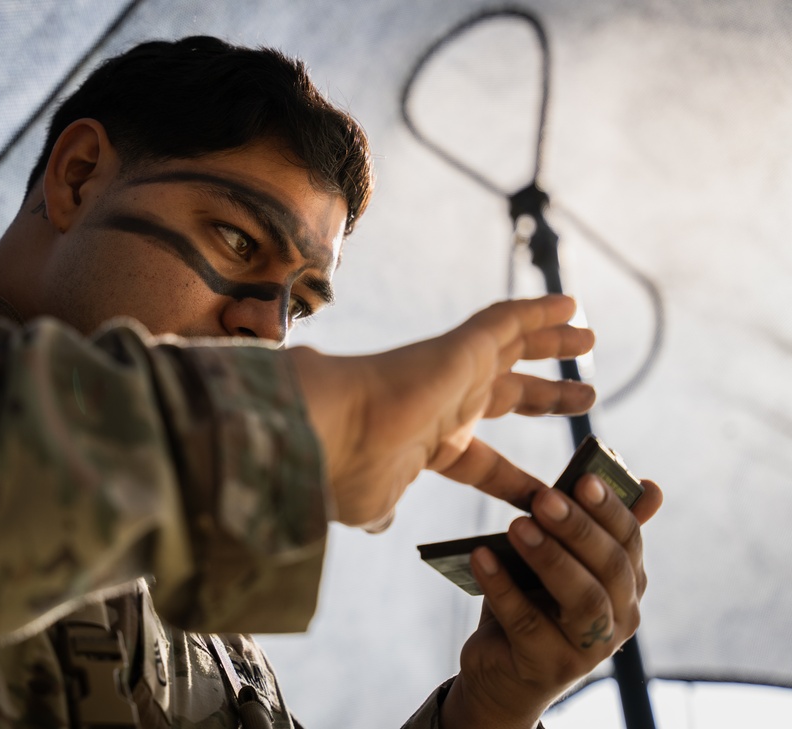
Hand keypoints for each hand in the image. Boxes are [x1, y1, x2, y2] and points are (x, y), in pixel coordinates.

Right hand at [287, 294, 594, 525]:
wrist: (329, 433)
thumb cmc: (348, 474)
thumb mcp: (374, 505)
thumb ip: (383, 510)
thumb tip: (380, 524)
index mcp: (432, 448)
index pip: (487, 464)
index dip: (518, 480)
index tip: (546, 493)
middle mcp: (448, 405)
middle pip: (512, 394)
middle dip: (549, 395)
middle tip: (586, 395)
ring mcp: (455, 373)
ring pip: (515, 347)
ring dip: (552, 341)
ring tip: (587, 335)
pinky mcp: (461, 346)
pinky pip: (507, 320)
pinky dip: (538, 310)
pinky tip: (571, 304)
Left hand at [439, 475, 664, 728]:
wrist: (502, 671)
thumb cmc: (534, 603)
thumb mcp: (561, 561)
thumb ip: (589, 525)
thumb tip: (646, 483)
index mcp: (628, 584)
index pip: (629, 540)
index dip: (609, 508)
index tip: (582, 478)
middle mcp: (620, 618)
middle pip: (610, 569)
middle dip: (577, 529)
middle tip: (544, 498)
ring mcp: (589, 649)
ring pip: (582, 601)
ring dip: (549, 559)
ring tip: (516, 526)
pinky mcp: (549, 668)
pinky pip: (527, 624)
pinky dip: (503, 588)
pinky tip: (480, 557)